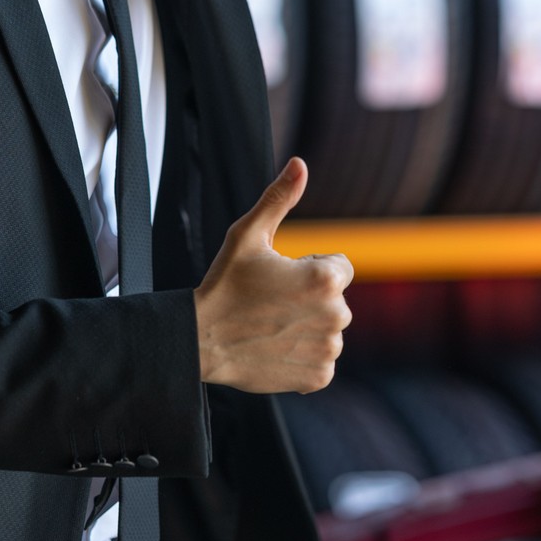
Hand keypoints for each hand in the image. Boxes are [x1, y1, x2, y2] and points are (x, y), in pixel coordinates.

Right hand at [194, 158, 352, 393]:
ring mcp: (328, 349)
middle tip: (271, 303)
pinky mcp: (318, 377)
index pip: (339, 267)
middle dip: (310, 298)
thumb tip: (300, 164)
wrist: (200, 341)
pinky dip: (305, 356)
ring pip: (330, 330)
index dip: (309, 269)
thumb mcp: (247, 235)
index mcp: (326, 279)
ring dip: (309, 327)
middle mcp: (337, 315)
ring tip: (272, 325)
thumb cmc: (224, 284)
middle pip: (335, 299)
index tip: (281, 278)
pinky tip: (277, 348)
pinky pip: (323, 360)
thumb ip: (279, 198)